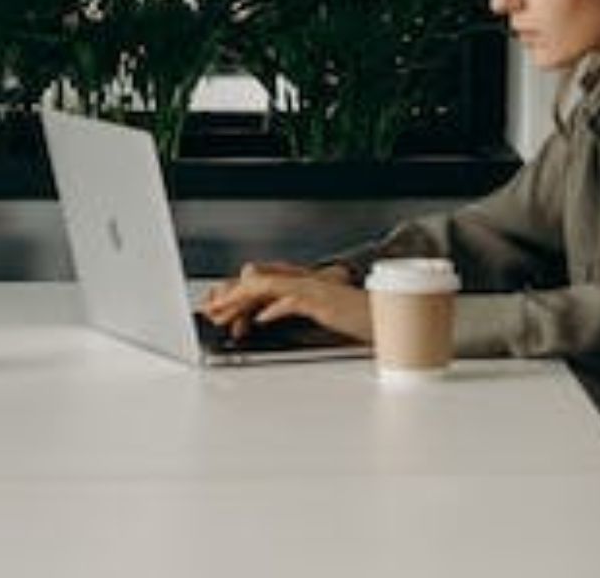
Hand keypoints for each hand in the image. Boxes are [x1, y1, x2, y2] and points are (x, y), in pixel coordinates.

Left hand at [201, 261, 370, 341]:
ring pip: (270, 285)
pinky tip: (262, 319)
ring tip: (226, 313)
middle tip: (213, 311)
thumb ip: (289, 308)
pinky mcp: (326, 301)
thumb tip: (262, 314)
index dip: (237, 293)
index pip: (262, 281)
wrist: (385, 318)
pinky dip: (276, 308)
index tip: (219, 308)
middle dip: (233, 296)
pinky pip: (295, 300)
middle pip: (260, 280)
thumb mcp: (316, 312)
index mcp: (302, 281)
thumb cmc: (355, 317)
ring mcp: (315, 288)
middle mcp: (305, 280)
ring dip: (245, 300)